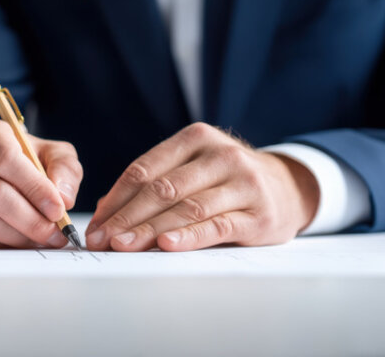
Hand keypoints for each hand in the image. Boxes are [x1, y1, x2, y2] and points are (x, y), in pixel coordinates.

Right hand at [0, 120, 83, 248]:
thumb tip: (63, 198)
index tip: (58, 209)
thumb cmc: (28, 162)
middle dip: (31, 220)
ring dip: (19, 236)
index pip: (5, 158)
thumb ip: (65, 170)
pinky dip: (4, 244)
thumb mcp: (53, 155)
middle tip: (56, 233)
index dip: (34, 187)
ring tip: (44, 239)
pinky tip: (23, 240)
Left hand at [86, 122, 319, 251]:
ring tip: (123, 246)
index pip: (144, 169)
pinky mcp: (260, 213)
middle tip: (102, 240)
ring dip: (150, 230)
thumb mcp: (192, 169)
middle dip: (126, 218)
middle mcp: (221, 155)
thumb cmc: (226, 181)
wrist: (289, 188)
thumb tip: (104, 212)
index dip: (115, 200)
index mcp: (195, 138)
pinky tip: (167, 245)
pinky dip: (190, 237)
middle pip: (162, 189)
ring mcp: (243, 182)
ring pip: (187, 208)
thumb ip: (153, 184)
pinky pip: (218, 225)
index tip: (95, 225)